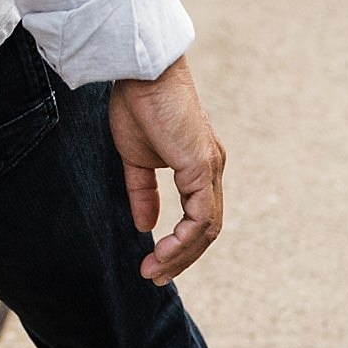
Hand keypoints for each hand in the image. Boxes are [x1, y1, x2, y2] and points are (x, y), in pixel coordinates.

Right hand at [108, 56, 225, 284]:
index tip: (153, 260)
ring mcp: (211, 170)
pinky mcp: (202, 167)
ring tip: (154, 270)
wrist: (140, 71)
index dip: (179, 244)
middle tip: (155, 276)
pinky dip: (184, 239)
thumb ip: (142, 192)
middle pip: (207, 230)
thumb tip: (144, 225)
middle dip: (181, 258)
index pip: (198, 218)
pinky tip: (162, 250)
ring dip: (181, 255)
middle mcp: (212, 171)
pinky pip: (200, 216)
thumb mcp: (136, 158)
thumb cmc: (137, 104)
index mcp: (199, 168)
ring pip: (207, 229)